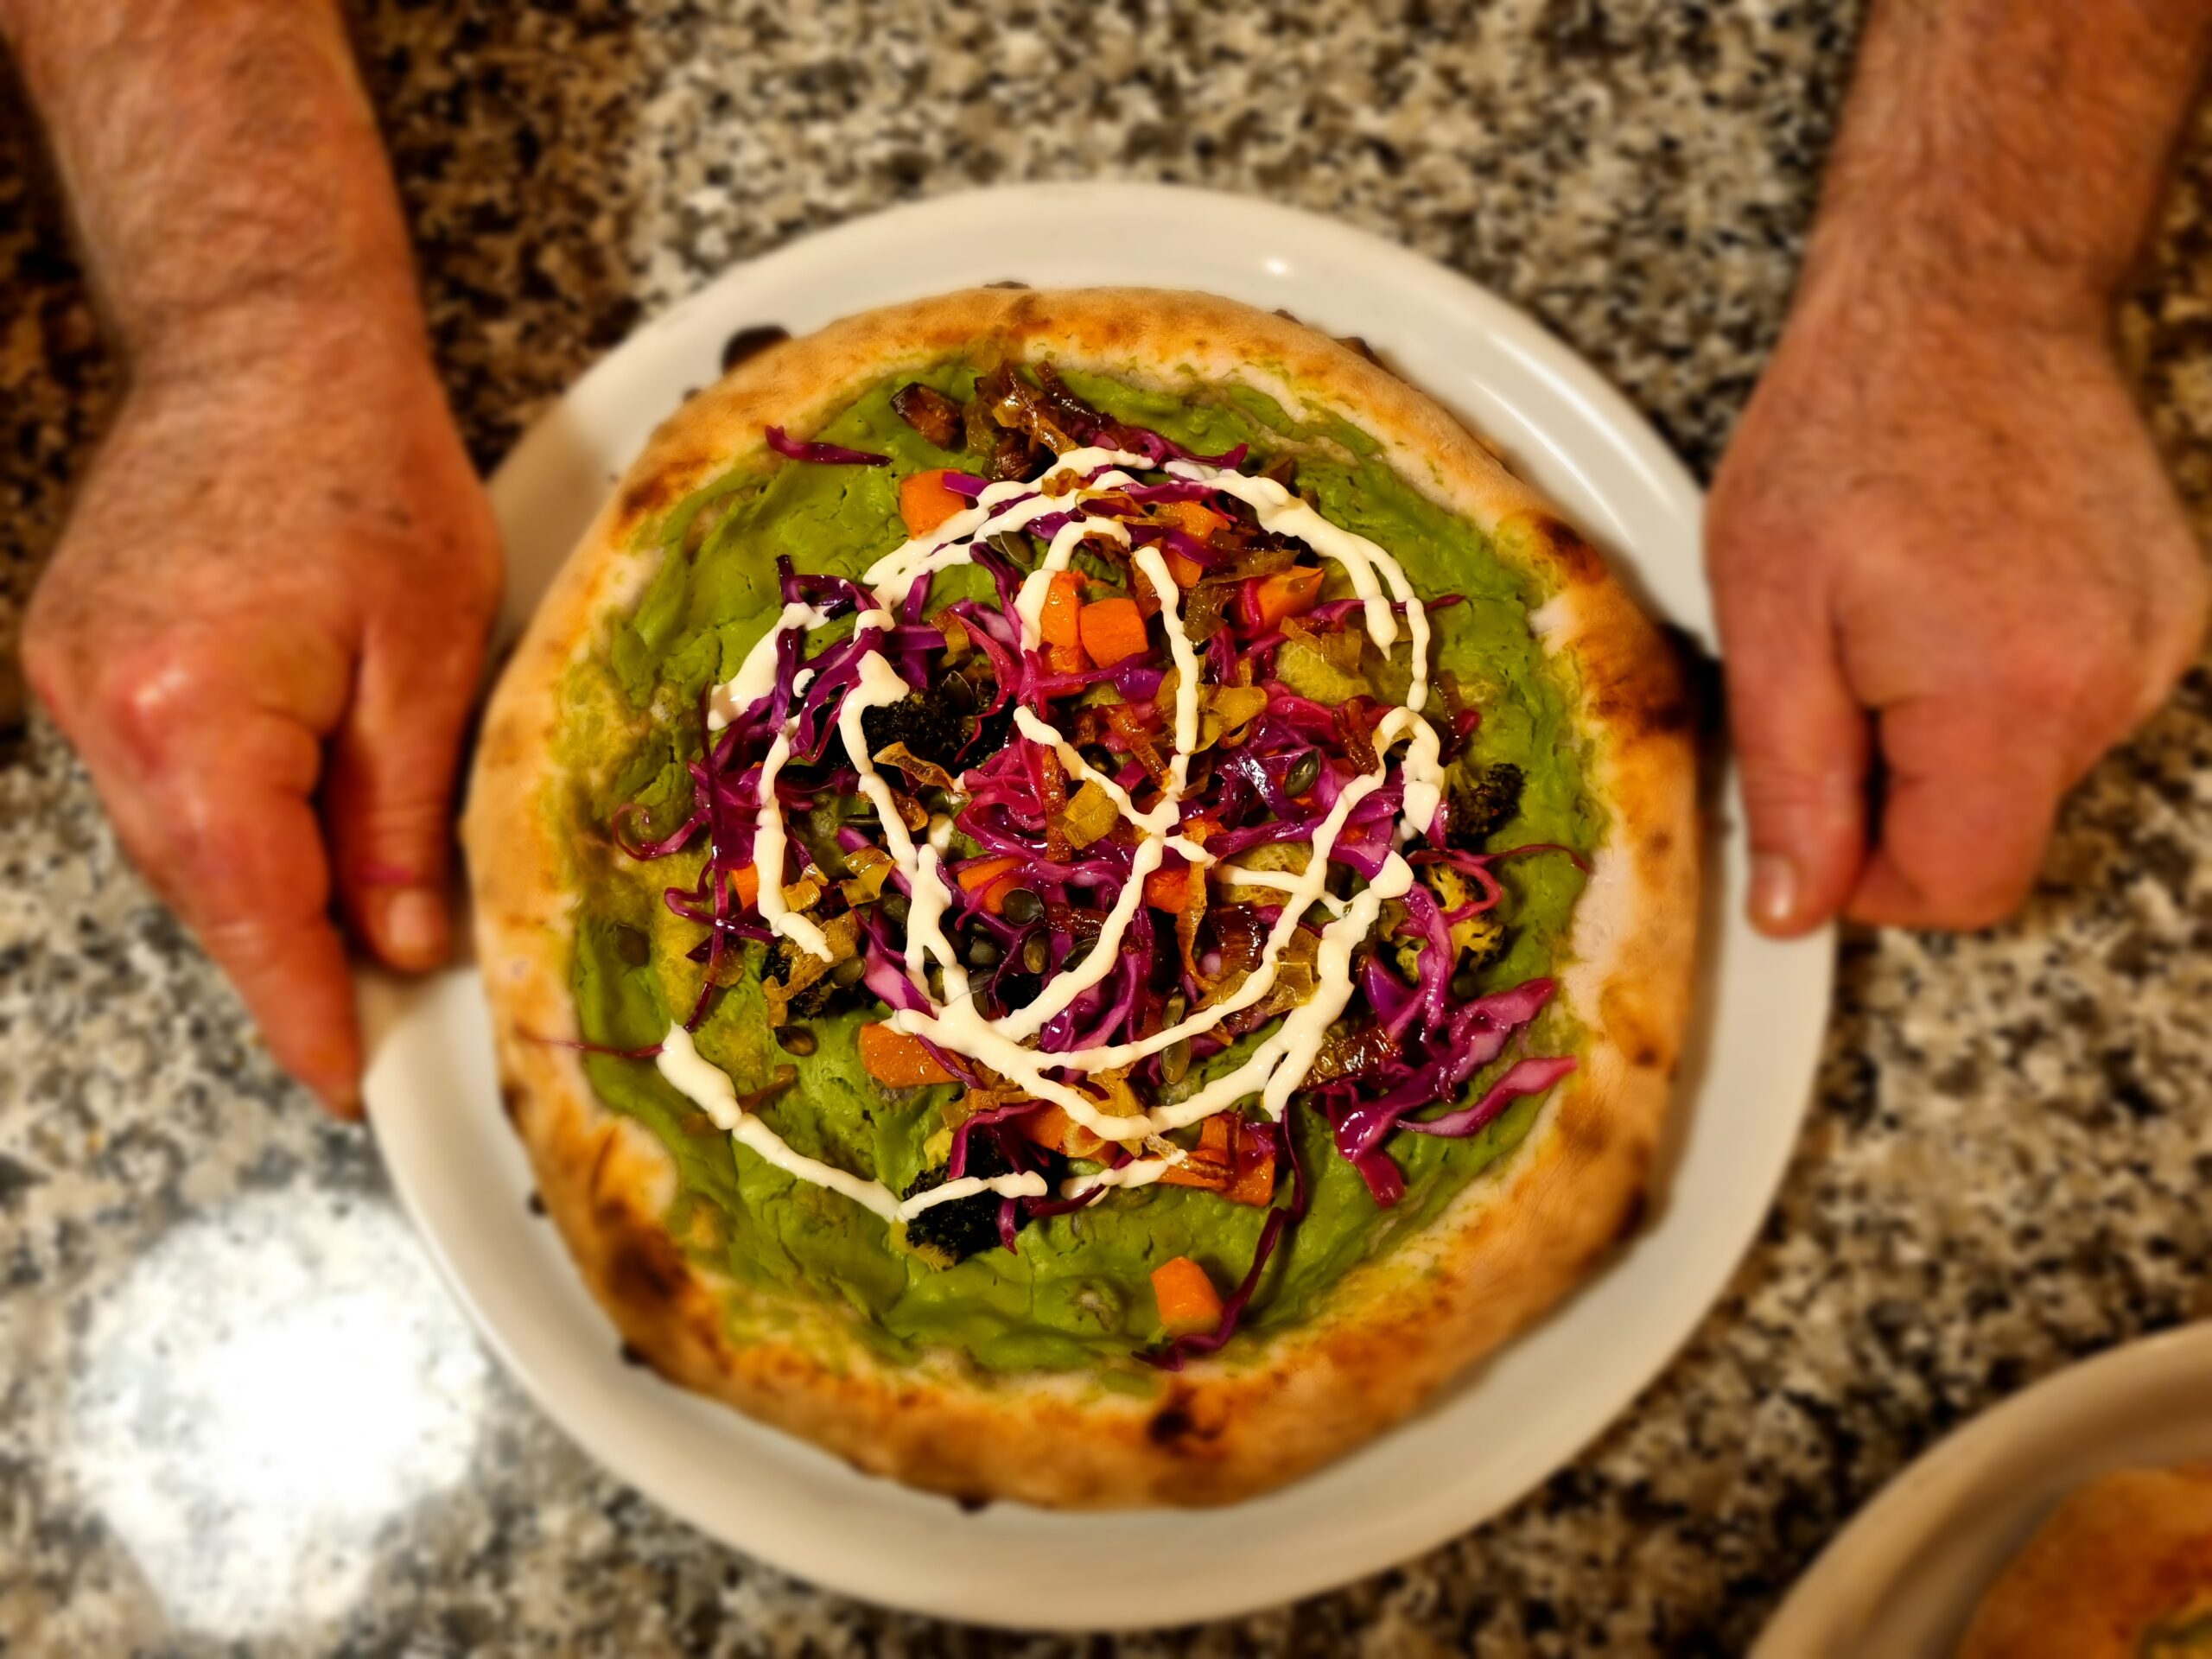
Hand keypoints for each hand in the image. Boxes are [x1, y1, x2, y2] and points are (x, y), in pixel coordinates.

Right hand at [23, 319, 499, 1112]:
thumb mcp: (431, 661)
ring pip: (174, 843)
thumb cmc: (371, 474)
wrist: (266, 342)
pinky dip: (223, 822)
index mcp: (197, 712)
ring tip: (342, 923)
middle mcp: (107, 706)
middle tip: (363, 1015)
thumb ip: (401, 817)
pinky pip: (155, 784)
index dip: (299, 1007)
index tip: (340, 1080)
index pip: (251, 909)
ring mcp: (73, 679)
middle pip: (202, 886)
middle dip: (284, 956)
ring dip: (255, 889)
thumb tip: (398, 943)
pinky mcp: (76, 656)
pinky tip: (286, 827)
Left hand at [1708, 267, 2205, 934]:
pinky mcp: (2167, 611)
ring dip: (1945, 733)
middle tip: (1840, 676)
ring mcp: (2156, 643)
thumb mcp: (1766, 615)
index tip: (1816, 810)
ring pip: (2026, 773)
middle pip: (1994, 833)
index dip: (1867, 881)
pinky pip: (2066, 706)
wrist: (1964, 297)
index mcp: (2012, 695)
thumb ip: (1791, 781)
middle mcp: (2113, 680)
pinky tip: (1956, 597)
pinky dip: (1998, 684)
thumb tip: (1795, 910)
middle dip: (1898, 791)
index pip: (1962, 889)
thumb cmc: (1848, 429)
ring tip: (1896, 619)